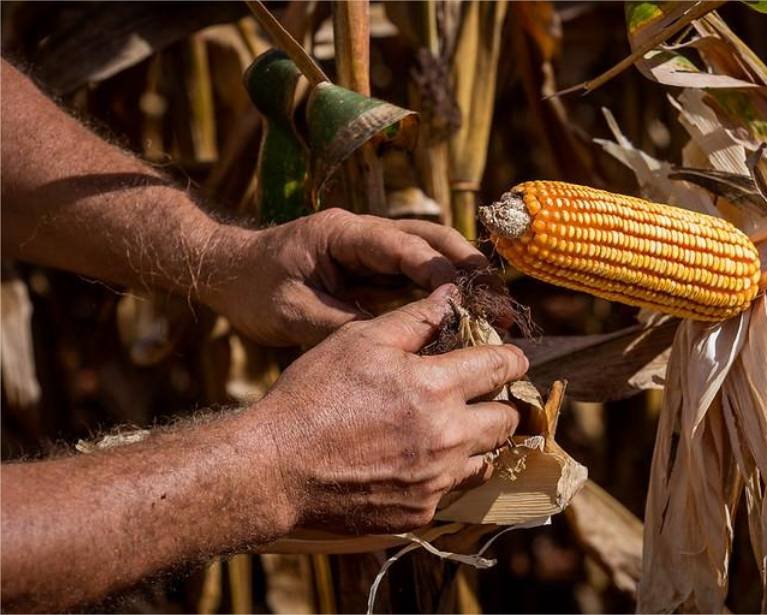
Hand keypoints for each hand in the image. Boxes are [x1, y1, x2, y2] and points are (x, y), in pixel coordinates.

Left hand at [205, 209, 486, 346]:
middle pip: (432, 239)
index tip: (471, 303)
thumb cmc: (254, 289)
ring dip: (465, 280)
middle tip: (502, 304)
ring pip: (431, 254)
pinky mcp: (373, 266)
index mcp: (344, 232)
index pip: (405, 246)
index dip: (442, 273)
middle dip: (470, 270)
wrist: (228, 272)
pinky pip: (417, 275)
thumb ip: (343, 325)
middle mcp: (365, 232)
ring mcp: (371, 247)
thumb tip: (398, 347)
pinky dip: (444, 294)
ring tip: (497, 312)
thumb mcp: (292, 314)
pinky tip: (466, 320)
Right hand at [243, 285, 528, 533]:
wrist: (275, 469)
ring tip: (453, 426)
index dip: (512, 358)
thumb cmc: (315, 395)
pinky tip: (419, 459)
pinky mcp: (421, 511)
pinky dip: (447, 472)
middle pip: (508, 419)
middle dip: (502, 402)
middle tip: (483, 395)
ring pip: (488, 458)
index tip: (511, 358)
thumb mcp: (361, 341)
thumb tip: (453, 295)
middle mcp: (447, 437)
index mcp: (436, 387)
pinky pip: (454, 489)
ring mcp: (436, 480)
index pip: (503, 367)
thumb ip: (415, 318)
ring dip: (479, 440)